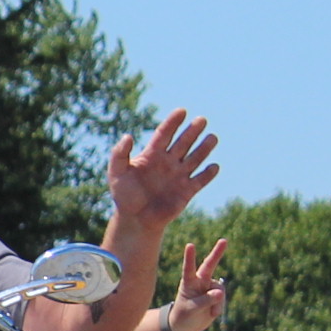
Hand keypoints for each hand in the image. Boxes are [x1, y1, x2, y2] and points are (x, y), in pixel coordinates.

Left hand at [108, 109, 219, 232]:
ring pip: (196, 157)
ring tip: (212, 138)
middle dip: (192, 131)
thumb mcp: (116, 173)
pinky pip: (201, 180)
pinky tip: (213, 166)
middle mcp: (169, 162)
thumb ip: (119, 154)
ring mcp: (179, 175)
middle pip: (183, 142)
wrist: (135, 219)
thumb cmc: (124, 195)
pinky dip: (208, 173)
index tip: (182, 111)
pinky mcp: (187, 191)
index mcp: (152, 155)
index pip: (165, 134)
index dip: (173, 122)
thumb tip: (128, 136)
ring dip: (204, 148)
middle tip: (201, 120)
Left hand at [168, 237, 228, 330]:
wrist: (187, 326)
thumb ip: (205, 300)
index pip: (189, 269)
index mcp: (188, 283)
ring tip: (209, 312)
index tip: (190, 245)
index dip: (190, 257)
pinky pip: (222, 300)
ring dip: (216, 303)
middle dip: (217, 253)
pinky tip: (211, 313)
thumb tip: (219, 292)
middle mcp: (199, 282)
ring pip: (219, 291)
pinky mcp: (217, 295)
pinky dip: (218, 308)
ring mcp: (209, 288)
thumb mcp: (192, 309)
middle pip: (209, 266)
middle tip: (224, 240)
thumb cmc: (184, 315)